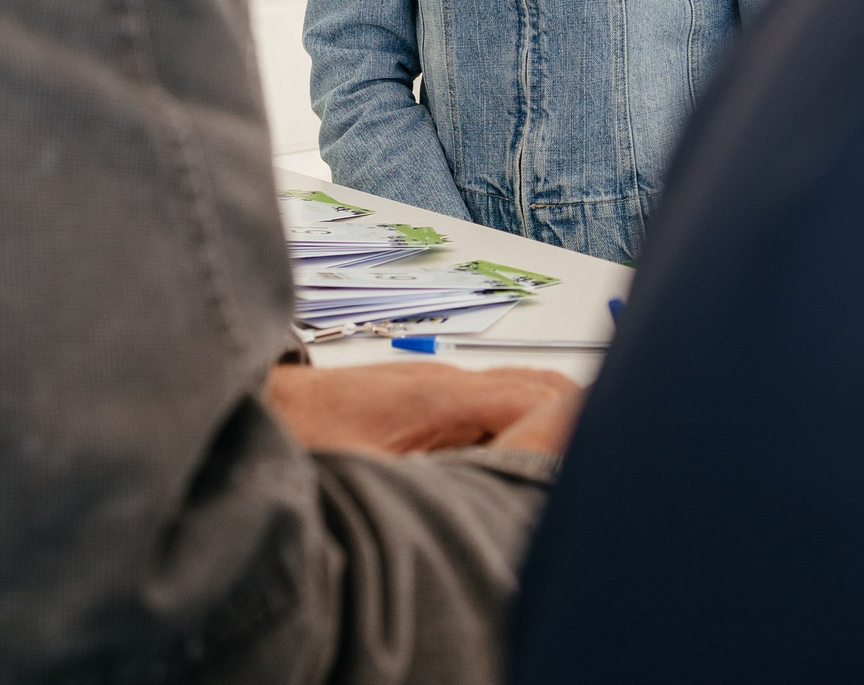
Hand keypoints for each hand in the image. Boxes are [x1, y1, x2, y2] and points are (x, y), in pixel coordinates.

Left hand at [267, 361, 578, 455]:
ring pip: (517, 391)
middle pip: (540, 386)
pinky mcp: (425, 396)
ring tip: (568, 465)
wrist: (259, 405)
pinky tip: (517, 460)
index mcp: (445, 394)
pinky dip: (518, 423)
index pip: (541, 395)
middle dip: (577, 418)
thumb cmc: (304, 435)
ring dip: (547, 420)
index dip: (580, 421)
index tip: (604, 452)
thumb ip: (449, 475)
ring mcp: (437, 382)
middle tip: (602, 462)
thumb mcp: (381, 475)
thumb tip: (498, 485)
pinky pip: (491, 401)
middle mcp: (448, 379)